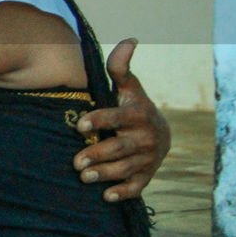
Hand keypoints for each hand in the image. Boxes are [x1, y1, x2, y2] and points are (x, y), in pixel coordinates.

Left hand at [73, 39, 171, 201]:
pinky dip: (123, 193)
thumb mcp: (128, 87)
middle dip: (97, 154)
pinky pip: (136, 187)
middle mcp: (144, 137)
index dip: (99, 121)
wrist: (160, 133)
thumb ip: (120, 68)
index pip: (117, 118)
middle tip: (75, 162)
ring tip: (83, 177)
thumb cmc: (133, 106)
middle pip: (119, 148)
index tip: (79, 125)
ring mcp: (146, 159)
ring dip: (104, 175)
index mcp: (137, 114)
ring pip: (125, 168)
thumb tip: (129, 40)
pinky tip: (107, 197)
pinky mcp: (146, 176)